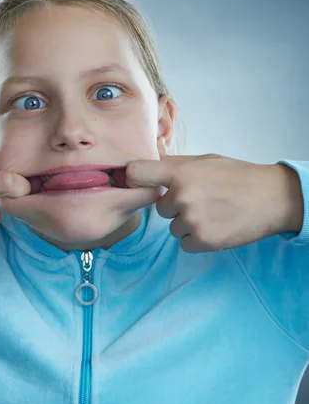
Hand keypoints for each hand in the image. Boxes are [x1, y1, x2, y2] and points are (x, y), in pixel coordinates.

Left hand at [125, 153, 289, 253]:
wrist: (271, 198)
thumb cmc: (238, 176)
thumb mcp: (206, 160)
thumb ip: (176, 163)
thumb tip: (151, 160)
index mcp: (180, 172)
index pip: (136, 173)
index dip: (132, 179)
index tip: (135, 183)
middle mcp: (182, 195)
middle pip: (160, 208)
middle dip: (175, 206)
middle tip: (201, 200)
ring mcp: (192, 219)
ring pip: (173, 228)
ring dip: (188, 224)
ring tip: (212, 213)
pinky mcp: (203, 240)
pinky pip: (185, 244)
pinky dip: (197, 239)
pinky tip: (215, 227)